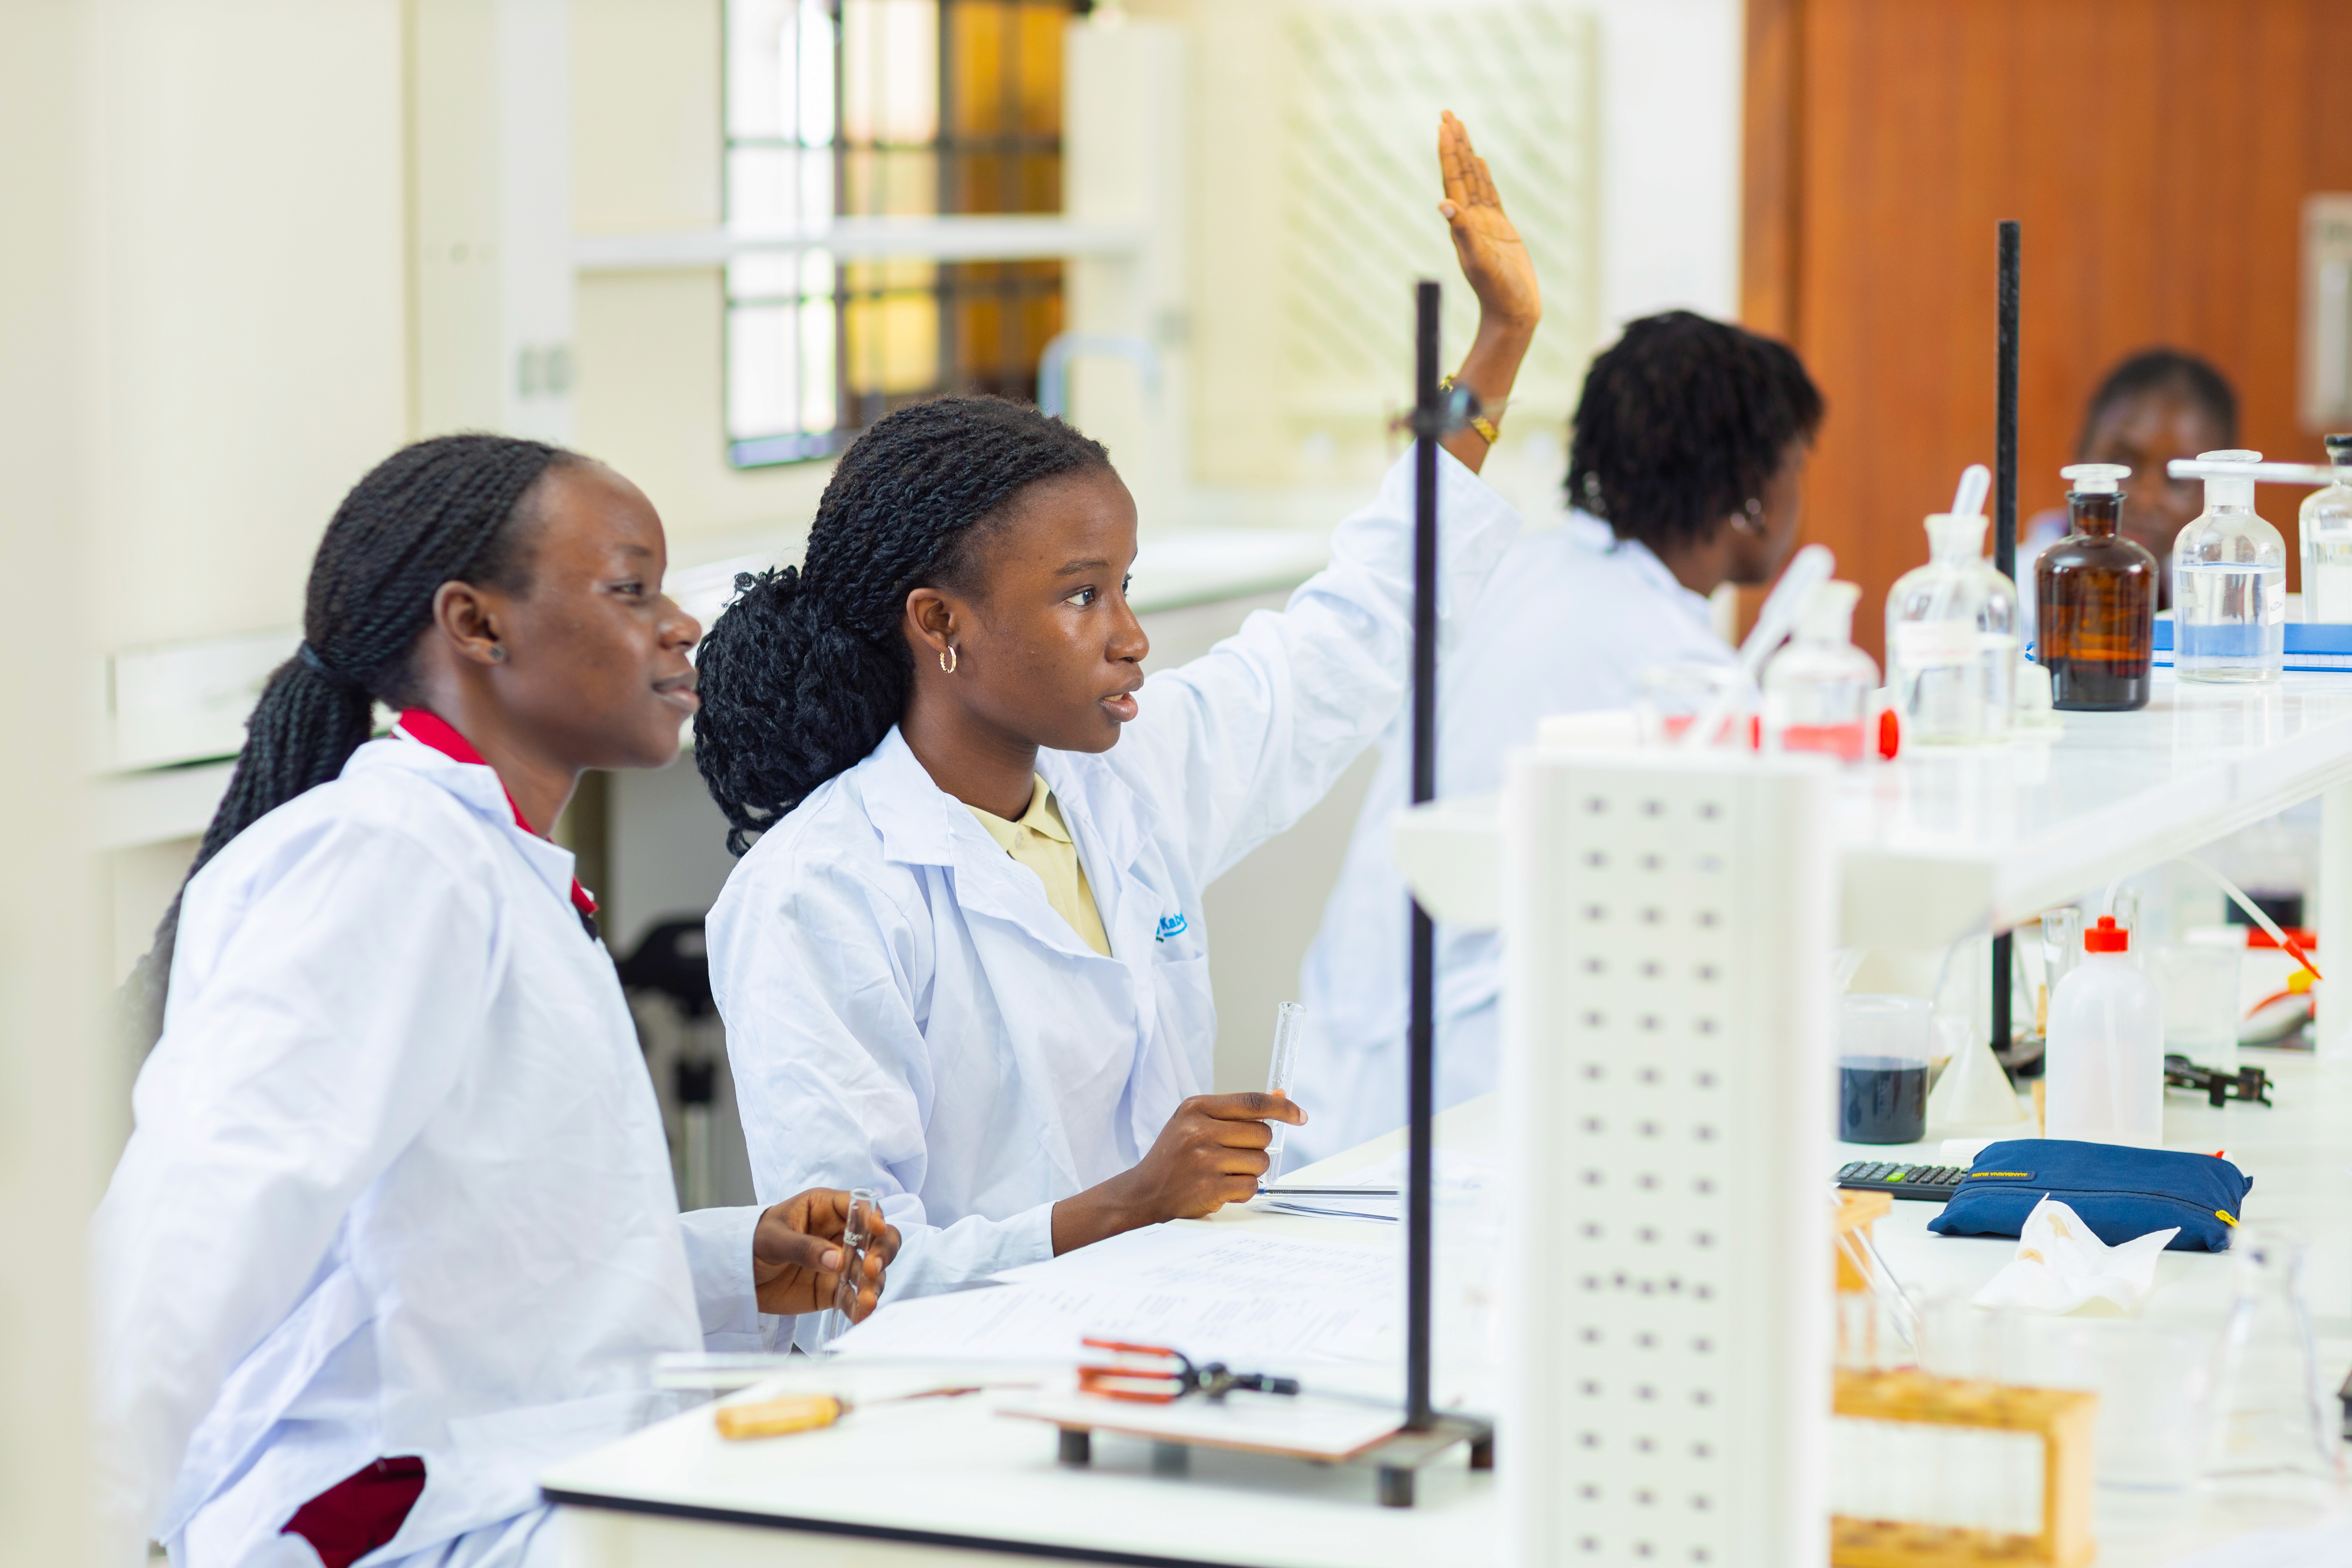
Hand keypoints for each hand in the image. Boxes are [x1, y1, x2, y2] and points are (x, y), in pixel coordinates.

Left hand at [751, 1188, 902, 1319]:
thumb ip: (804, 1247)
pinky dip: (860, 1307)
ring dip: (874, 1285)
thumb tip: (837, 1260)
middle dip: (881, 1252)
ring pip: (871, 1271)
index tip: (876, 1230)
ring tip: (867, 1301)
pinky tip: (861, 1315)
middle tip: (872, 1269)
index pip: (859, 1207)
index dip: (872, 1216)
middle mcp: (840, 1235)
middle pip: (877, 1239)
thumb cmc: (753, 1241)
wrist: (737, 1275)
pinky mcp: (834, 1289)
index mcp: (826, 1209)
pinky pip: (853, 1297)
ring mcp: (840, 1264)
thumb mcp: (772, 1239)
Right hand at [1050, 1092, 1306, 1254]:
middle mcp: (1198, 1129)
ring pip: (1260, 1162)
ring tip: (1223, 1172)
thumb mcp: (1197, 1122)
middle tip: (1233, 1155)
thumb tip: (1280, 1095)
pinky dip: (1243, 1191)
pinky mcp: (1208, 1187)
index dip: (1282, 1108)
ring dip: (1249, 1171)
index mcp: (1196, 1107)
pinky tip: (1222, 1188)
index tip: (1299, 1116)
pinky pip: (1250, 1187)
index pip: (1252, 1102)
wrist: (1143, 1192)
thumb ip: (1237, 1110)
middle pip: (1262, 1134)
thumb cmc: (1174, 1155)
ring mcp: (1203, 1159)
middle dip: (1256, 1148)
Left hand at [1438, 111, 1539, 340]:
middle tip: (1447, 113)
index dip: (1448, 150)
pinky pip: (1489, 194)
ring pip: (1474, 179)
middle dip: (1454, 143)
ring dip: (1466, 154)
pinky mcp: (1501, 228)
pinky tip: (1479, 162)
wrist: (1513, 312)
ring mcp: (1485, 222)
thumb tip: (1443, 205)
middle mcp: (1470, 219)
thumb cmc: (1497, 291)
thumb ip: (1463, 232)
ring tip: (1459, 129)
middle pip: (1460, 172)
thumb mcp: (1479, 261)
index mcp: (1463, 222)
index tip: (1443, 124)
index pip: (1453, 178)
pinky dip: (1483, 176)